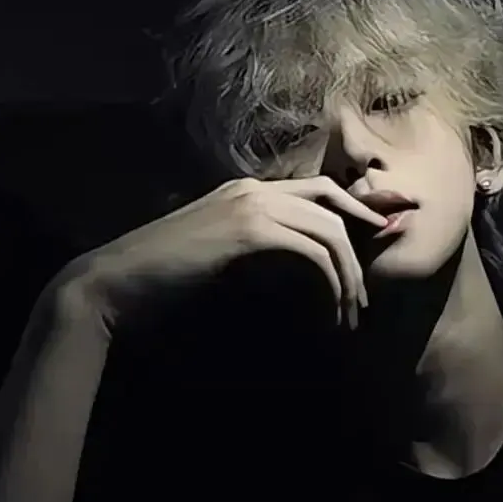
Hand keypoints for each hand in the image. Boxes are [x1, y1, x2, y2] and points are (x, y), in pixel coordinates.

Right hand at [60, 176, 387, 332]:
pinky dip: (329, 283)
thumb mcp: (222, 255)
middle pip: (331, 202)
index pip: (318, 189)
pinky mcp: (247, 230)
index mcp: (247, 190)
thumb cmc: (165, 276)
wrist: (117, 282)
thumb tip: (301, 266)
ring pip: (327, 229)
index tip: (385, 227)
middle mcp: (254, 188)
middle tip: (376, 280)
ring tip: (352, 313)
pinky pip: (310, 251)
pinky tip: (331, 311)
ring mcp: (250, 204)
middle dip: (365, 234)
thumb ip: (260, 249)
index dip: (356, 206)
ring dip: (348, 274)